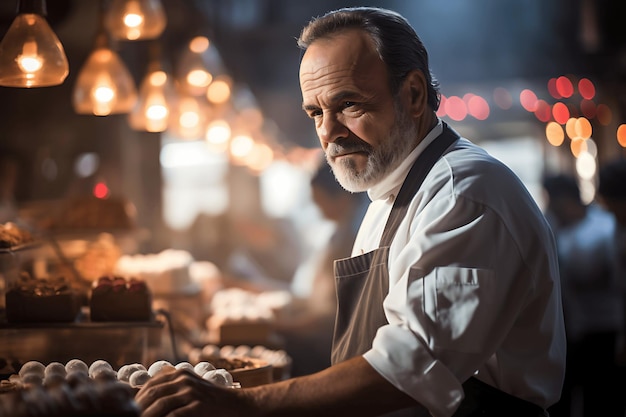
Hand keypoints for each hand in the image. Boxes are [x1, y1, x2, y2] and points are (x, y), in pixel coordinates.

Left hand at [135, 369, 251, 416]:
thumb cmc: (211, 401)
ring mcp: (191, 392)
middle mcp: (184, 379)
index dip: (137, 400)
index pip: (150, 385)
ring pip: (159, 405)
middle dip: (139, 409)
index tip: (131, 411)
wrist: (238, 405)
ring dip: (147, 416)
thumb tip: (142, 400)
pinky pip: (174, 415)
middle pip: (152, 394)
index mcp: (179, 373)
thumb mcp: (190, 389)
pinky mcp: (198, 406)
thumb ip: (170, 390)